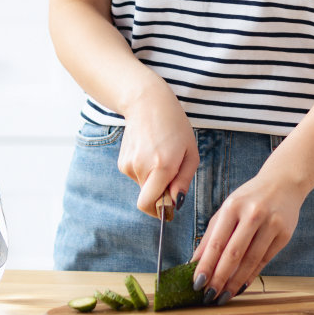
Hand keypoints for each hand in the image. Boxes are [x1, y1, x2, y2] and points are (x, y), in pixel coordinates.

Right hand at [117, 83, 197, 217]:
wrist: (147, 103)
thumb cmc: (174, 127)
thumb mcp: (190, 152)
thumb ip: (183, 181)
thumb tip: (174, 203)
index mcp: (162, 166)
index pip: (149, 204)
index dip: (159, 211)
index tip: (168, 208)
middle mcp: (141, 167)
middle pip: (149, 197)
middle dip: (160, 192)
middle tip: (171, 172)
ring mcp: (129, 165)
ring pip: (143, 187)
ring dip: (153, 179)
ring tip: (160, 155)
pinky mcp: (122, 162)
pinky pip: (137, 177)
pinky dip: (145, 171)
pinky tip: (150, 152)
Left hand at [192, 170, 304, 303]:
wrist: (284, 182)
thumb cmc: (250, 198)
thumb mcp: (228, 209)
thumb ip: (211, 234)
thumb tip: (195, 262)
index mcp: (233, 206)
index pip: (216, 242)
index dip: (206, 265)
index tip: (197, 283)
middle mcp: (253, 214)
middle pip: (233, 254)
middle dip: (219, 278)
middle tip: (209, 296)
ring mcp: (271, 224)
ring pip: (250, 260)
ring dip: (236, 282)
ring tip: (224, 296)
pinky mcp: (284, 234)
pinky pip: (265, 260)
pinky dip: (252, 275)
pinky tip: (241, 285)